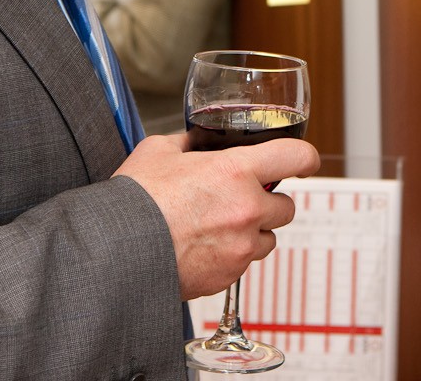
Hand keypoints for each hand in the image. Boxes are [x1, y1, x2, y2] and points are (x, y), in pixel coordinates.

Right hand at [116, 132, 320, 299]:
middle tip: (243, 199)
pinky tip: (202, 248)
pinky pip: (243, 265)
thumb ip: (189, 144)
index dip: (305, 158)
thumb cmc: (134, 200)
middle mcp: (247, 210)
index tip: (304, 161)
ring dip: (253, 233)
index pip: (297, 157)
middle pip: (287, 207)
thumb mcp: (159, 151)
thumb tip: (196, 143)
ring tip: (218, 227)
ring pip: (268, 240)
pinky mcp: (228, 277)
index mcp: (236, 171)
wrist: (115, 250)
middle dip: (269, 202)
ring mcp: (240, 248)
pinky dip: (230, 257)